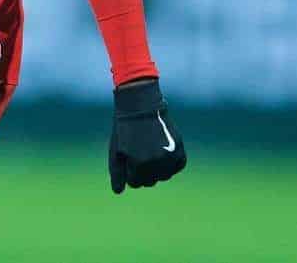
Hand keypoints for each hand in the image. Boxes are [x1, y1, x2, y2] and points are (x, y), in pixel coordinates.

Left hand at [108, 78, 186, 193]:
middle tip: (138, 150)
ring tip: (149, 148)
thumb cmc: (125, 128)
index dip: (129, 169)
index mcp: (138, 165)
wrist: (141, 104)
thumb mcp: (116, 150)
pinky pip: (177, 167)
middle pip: (149, 181)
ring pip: (163, 176)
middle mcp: (156, 164)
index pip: (134, 183)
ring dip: (156, 168)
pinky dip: (170, 162)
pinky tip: (162, 149)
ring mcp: (170, 158)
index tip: (127, 154)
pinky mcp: (180, 151)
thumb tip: (118, 192)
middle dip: (142, 170)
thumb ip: (117, 173)